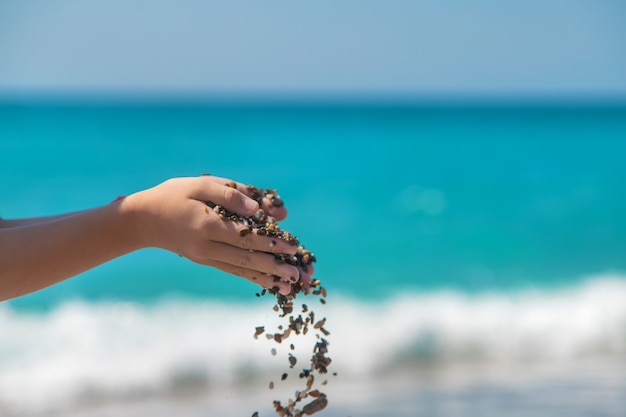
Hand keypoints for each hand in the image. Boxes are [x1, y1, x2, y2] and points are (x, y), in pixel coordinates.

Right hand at [126, 176, 300, 294]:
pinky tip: (271, 283)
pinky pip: (233, 270)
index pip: (245, 236)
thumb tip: (257, 209)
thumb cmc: (174, 195)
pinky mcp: (206, 261)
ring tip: (291, 285)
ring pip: (241, 269)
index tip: (293, 247)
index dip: (270, 242)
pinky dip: (253, 277)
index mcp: (207, 224)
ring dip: (268, 277)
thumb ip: (230, 194)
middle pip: (247, 257)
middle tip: (298, 273)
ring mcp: (206, 257)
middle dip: (275, 265)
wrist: (143, 220)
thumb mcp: (200, 184)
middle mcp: (207, 246)